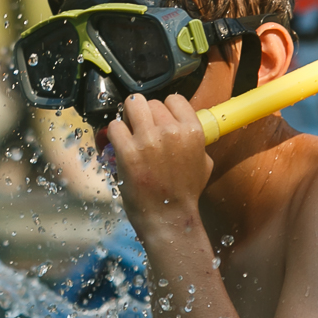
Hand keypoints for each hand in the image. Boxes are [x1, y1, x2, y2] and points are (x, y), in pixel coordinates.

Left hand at [106, 94, 212, 237]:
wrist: (168, 217)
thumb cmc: (185, 193)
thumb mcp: (203, 163)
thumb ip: (195, 141)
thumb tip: (184, 126)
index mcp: (192, 131)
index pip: (174, 99)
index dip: (165, 109)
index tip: (159, 121)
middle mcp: (171, 131)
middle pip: (150, 102)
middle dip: (144, 114)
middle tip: (141, 130)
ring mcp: (148, 140)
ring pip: (131, 105)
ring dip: (128, 117)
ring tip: (129, 132)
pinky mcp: (127, 151)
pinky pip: (114, 127)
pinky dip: (114, 134)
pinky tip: (119, 145)